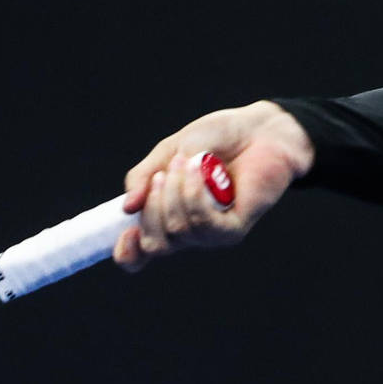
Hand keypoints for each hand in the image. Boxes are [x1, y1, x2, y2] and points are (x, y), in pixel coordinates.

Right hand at [114, 101, 315, 271]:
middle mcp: (188, 232)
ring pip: (178, 230)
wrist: (257, 129)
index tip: (125, 233)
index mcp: (167, 217)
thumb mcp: (168, 151)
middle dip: (151, 207)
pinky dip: (195, 194)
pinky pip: (205, 223)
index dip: (128, 253)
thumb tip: (127, 208)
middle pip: (155, 245)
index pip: (142, 254)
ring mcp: (211, 233)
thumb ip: (143, 177)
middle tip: (163, 174)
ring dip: (176, 191)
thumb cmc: (214, 139)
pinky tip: (200, 170)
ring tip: (188, 161)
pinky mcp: (235, 228)